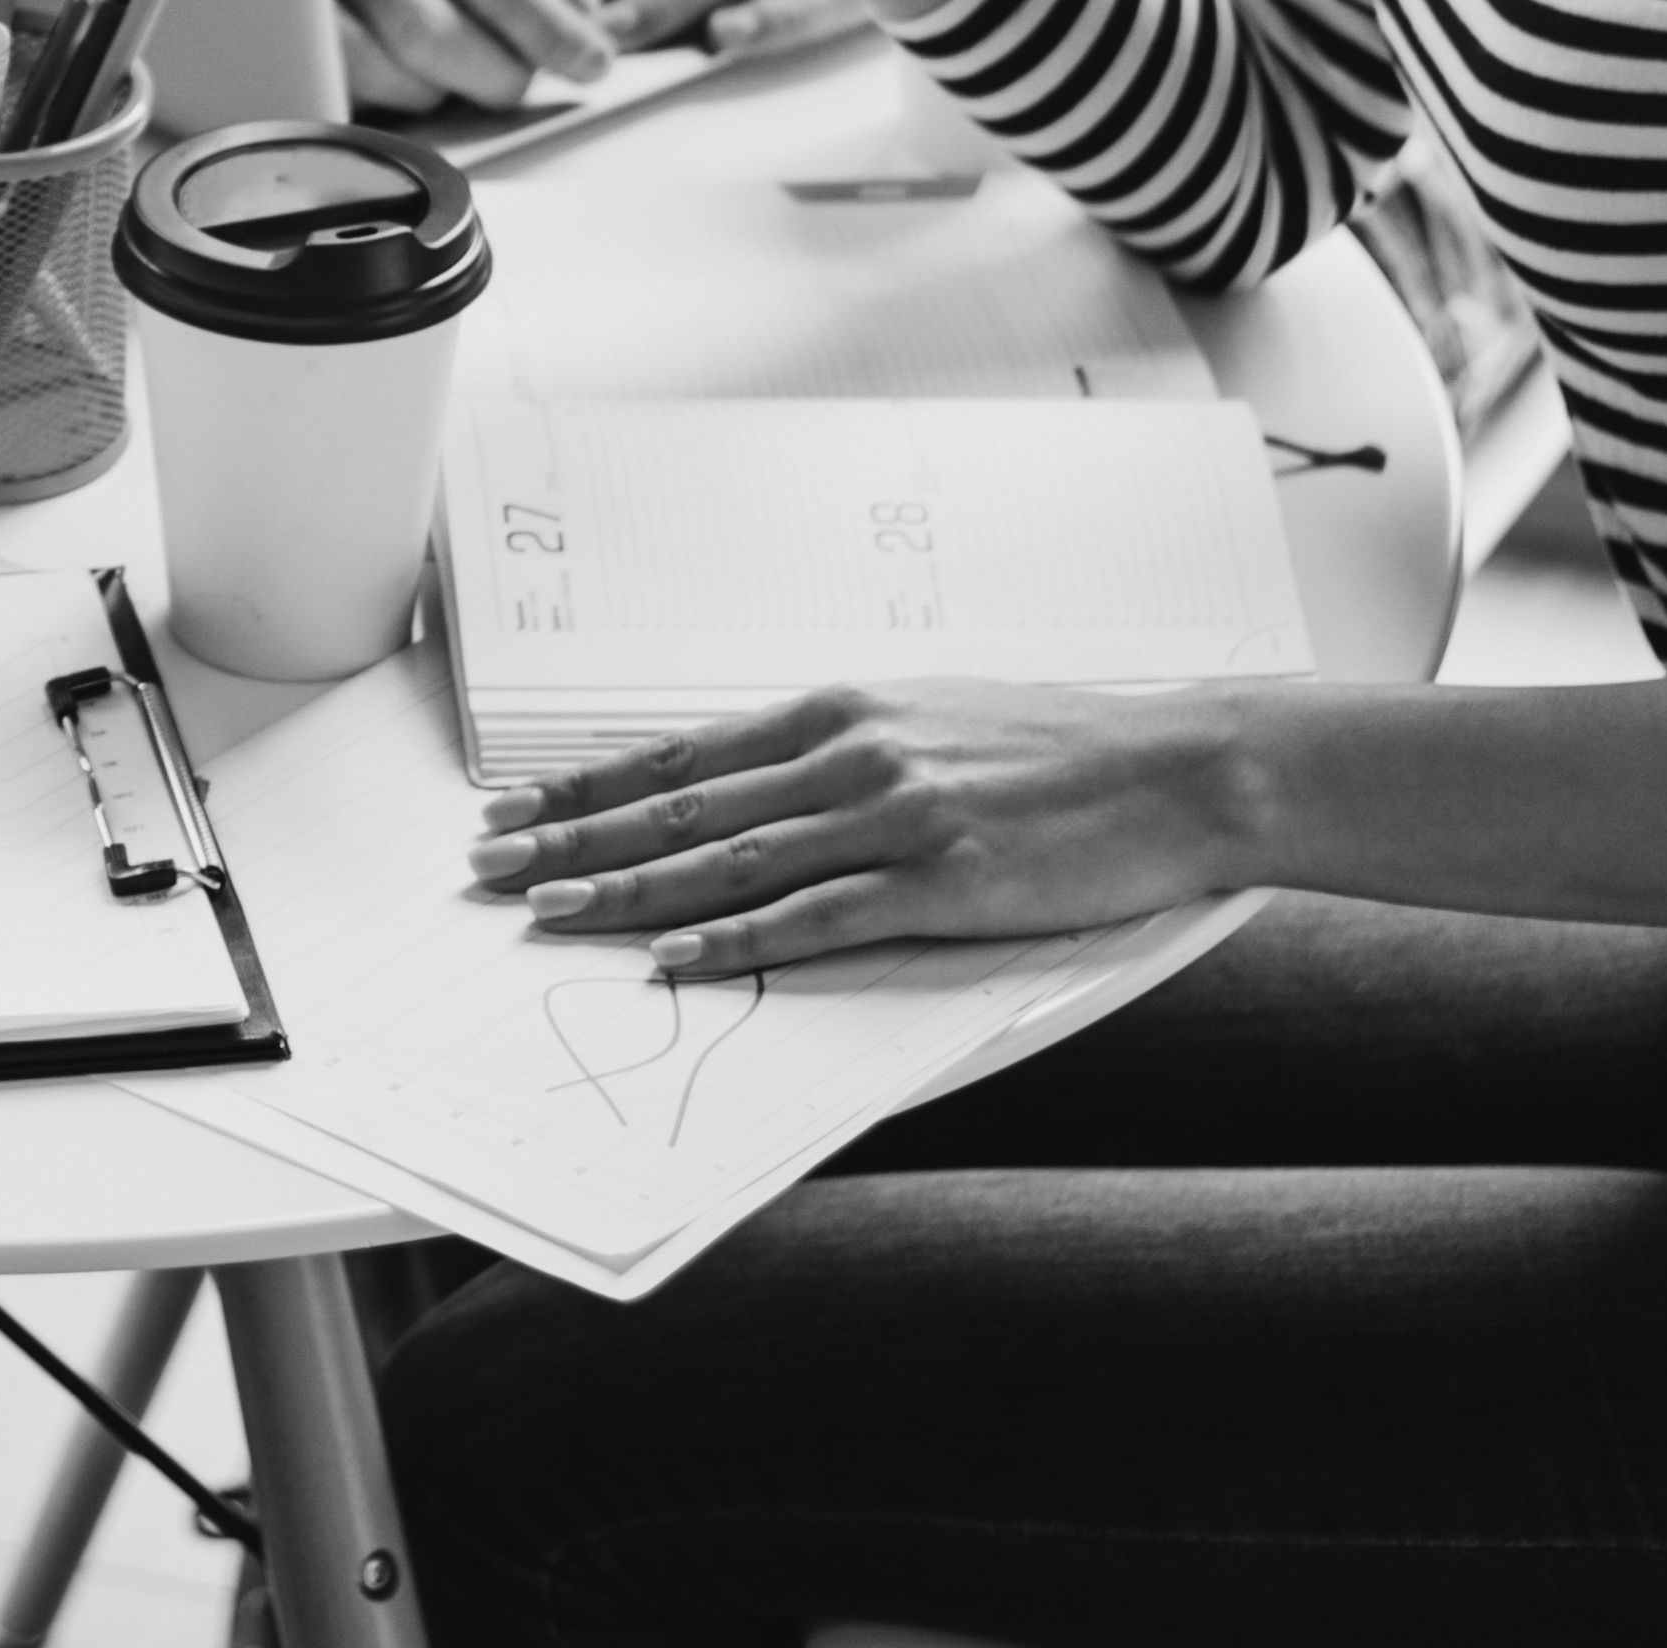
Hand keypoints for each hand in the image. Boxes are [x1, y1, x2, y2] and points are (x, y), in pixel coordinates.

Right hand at [303, 0, 609, 114]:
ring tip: (470, 54)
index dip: (543, 24)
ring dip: (448, 83)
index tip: (591, 60)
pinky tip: (414, 62)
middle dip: (500, 69)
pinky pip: (340, 80)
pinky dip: (395, 90)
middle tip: (531, 72)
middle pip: (427, 27)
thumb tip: (578, 5)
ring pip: (383, 66)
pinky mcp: (262, 11)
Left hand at [465, 679, 1256, 970]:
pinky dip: (733, 938)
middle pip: (678, 805)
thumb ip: (839, 751)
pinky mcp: (941, 880)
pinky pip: (813, 917)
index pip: (679, 753)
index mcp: (840, 710)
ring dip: (624, 891)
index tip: (512, 805)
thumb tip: (751, 786)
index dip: (586, 784)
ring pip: (725, 861)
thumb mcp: (928, 719)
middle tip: (488, 868)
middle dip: (571, 839)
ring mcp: (893, 816)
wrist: (1178, 766)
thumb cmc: (1057, 748)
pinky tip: (672, 956)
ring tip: (546, 914)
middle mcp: (849, 753)